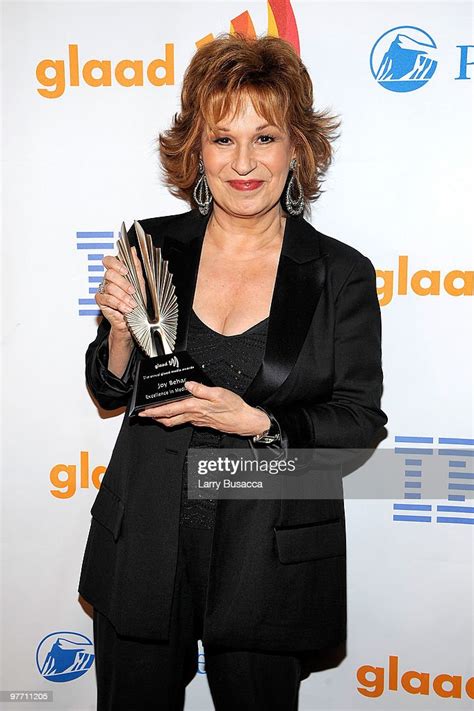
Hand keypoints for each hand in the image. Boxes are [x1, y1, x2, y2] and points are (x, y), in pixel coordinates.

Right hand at [96, 248, 145, 338]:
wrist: (134, 319)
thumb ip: (136, 267)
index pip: (109, 261)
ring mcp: (104, 289)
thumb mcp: (140, 282)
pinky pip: (106, 299)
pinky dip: (118, 304)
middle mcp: (109, 279)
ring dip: (123, 297)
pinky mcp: (101, 300)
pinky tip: (125, 308)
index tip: (125, 271)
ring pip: (109, 288)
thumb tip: (132, 250)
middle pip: (109, 274)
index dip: (116, 264)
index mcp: (117, 272)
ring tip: (132, 304)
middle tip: (132, 291)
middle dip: (123, 284)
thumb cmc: (137, 301)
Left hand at [138, 381, 270, 436]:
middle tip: (144, 415)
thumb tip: (188, 385)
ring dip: (163, 419)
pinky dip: (176, 418)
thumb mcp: (219, 393)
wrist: (244, 420)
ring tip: (155, 415)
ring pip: (175, 421)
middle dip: (154, 417)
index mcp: (195, 407)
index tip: (144, 412)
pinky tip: (176, 413)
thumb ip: (202, 389)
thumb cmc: (233, 407)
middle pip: (169, 419)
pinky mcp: (202, 422)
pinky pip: (184, 421)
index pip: (170, 410)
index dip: (155, 411)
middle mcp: (194, 416)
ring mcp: (197, 420)